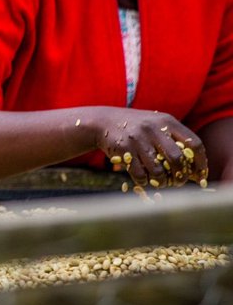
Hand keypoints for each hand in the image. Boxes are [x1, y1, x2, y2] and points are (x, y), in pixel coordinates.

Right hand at [86, 107, 206, 187]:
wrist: (104, 121)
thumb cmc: (138, 128)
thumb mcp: (157, 126)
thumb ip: (175, 141)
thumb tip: (195, 170)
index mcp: (167, 121)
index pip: (194, 144)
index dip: (200, 162)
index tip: (199, 175)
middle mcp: (153, 129)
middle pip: (177, 159)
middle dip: (180, 175)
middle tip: (179, 182)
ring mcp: (138, 139)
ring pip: (158, 170)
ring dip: (163, 182)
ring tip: (162, 183)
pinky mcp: (124, 149)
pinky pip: (140, 174)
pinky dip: (145, 182)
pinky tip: (145, 180)